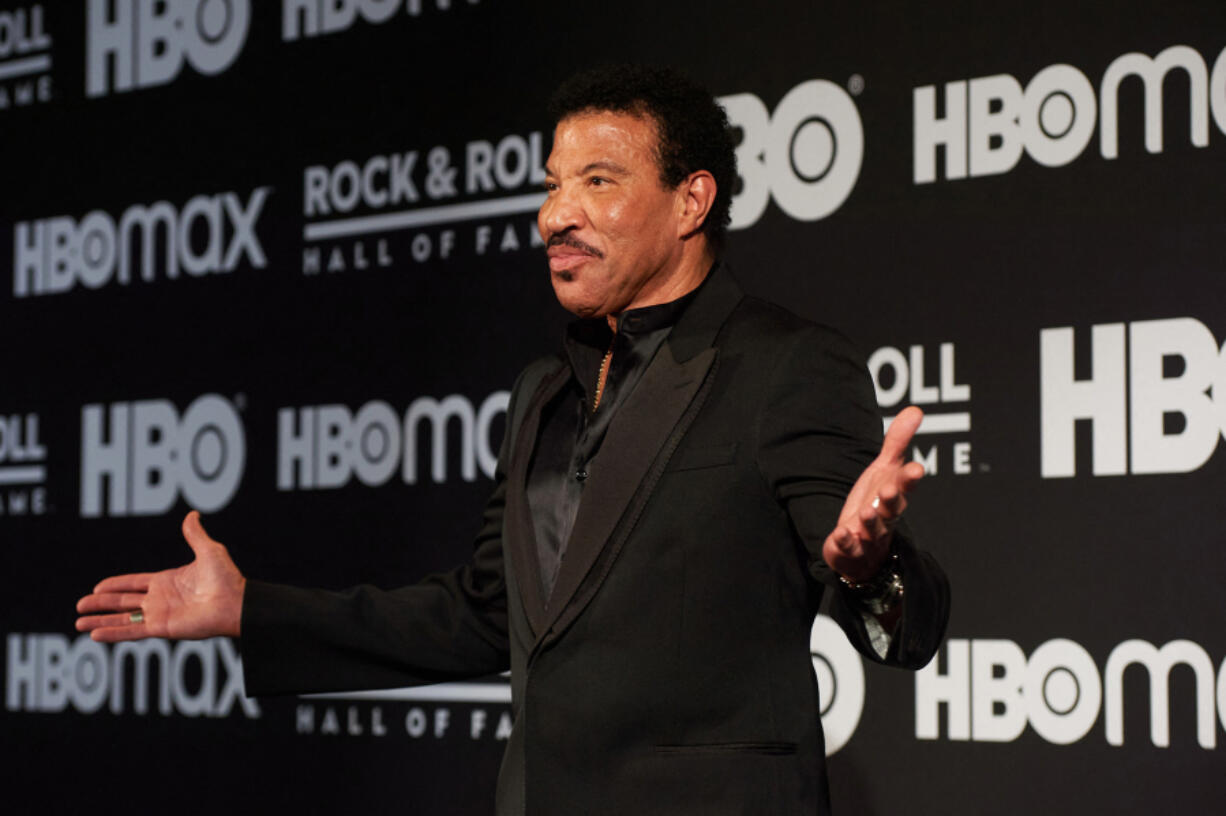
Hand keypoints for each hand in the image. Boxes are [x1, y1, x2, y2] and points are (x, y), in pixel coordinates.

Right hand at [75, 511, 245, 641]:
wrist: (236, 602)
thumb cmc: (226, 578)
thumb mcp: (208, 551)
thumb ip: (195, 535)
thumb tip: (192, 514)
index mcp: (168, 581)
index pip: (134, 583)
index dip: (115, 584)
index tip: (97, 586)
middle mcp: (160, 599)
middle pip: (123, 601)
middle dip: (101, 603)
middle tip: (80, 606)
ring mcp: (159, 614)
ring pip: (122, 618)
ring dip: (100, 620)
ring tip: (78, 623)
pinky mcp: (162, 628)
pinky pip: (132, 631)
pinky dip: (113, 633)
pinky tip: (94, 635)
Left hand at [822, 406, 924, 582]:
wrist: (861, 548)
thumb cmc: (875, 503)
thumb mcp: (884, 471)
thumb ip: (897, 443)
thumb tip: (915, 410)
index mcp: (894, 497)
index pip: (904, 487)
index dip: (909, 479)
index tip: (915, 469)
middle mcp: (885, 518)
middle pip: (892, 510)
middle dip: (892, 500)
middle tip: (890, 489)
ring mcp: (868, 536)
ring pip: (873, 529)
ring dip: (871, 521)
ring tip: (866, 511)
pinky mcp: (850, 549)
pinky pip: (848, 547)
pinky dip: (845, 542)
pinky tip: (840, 534)